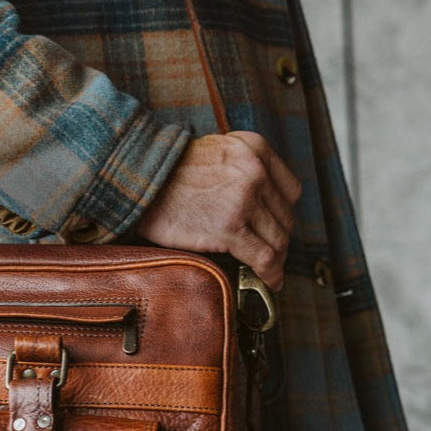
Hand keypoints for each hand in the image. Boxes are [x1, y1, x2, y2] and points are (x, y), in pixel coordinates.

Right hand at [135, 132, 300, 290]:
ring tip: (269, 271)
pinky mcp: (229, 227)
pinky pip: (264, 257)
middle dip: (279, 239)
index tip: (276, 228)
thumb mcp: (217, 151)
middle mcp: (254, 170)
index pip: (290, 190)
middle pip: (285, 217)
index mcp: (254, 149)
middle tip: (270, 254)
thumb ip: (242, 168)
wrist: (140, 180)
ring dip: (276, 259)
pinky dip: (271, 274)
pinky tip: (271, 281)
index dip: (284, 214)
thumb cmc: (169, 172)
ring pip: (278, 239)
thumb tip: (257, 200)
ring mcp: (243, 199)